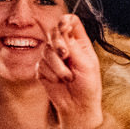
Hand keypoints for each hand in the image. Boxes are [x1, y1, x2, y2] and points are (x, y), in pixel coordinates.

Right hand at [38, 14, 103, 128]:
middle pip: (54, 31)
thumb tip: (63, 29)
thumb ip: (74, 46)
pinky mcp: (42, 69)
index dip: (65, 21)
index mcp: (80, 42)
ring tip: (68, 78)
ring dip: (57, 66)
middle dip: (58, 43)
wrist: (77, 106)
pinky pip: (41, 65)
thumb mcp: (86, 64)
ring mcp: (52, 57)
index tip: (64, 28)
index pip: (70, 21)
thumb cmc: (88, 86)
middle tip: (65, 55)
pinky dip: (51, 75)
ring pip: (46, 50)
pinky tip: (59, 82)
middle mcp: (65, 46)